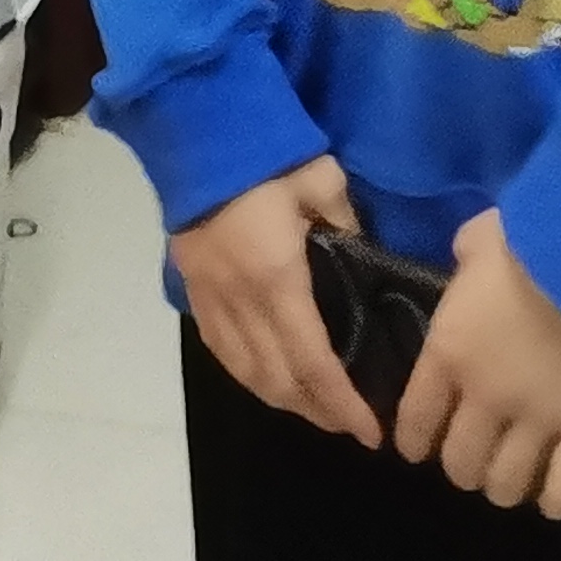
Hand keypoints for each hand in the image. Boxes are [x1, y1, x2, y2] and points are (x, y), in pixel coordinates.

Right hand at [167, 155, 382, 447]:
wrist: (193, 129)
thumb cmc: (263, 153)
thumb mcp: (321, 178)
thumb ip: (347, 221)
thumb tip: (364, 251)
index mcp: (278, 279)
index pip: (313, 363)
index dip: (341, 405)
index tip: (369, 431)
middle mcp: (241, 301)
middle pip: (279, 380)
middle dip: (317, 411)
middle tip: (350, 423)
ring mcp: (211, 297)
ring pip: (246, 372)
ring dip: (282, 399)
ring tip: (313, 407)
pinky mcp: (191, 286)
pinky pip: (219, 348)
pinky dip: (245, 374)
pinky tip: (264, 377)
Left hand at [396, 206, 560, 512]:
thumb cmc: (527, 240)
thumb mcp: (476, 241)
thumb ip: (464, 259)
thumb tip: (467, 259)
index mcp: (448, 353)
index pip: (415, 420)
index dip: (414, 441)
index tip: (417, 447)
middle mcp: (486, 398)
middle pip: (460, 463)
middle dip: (461, 467)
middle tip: (472, 456)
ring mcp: (538, 420)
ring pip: (507, 484)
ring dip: (504, 486)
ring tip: (510, 476)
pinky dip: (556, 501)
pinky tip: (552, 497)